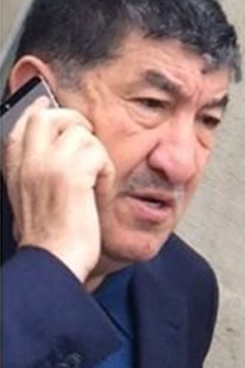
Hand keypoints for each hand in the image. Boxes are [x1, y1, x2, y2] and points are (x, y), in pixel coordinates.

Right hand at [2, 96, 114, 281]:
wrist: (53, 261)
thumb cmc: (51, 237)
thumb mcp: (33, 196)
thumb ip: (38, 169)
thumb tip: (55, 143)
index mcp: (16, 167)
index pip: (24, 123)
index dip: (42, 111)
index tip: (52, 105)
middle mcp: (27, 162)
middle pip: (49, 115)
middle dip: (74, 122)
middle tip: (88, 144)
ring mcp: (47, 166)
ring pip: (81, 133)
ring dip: (96, 155)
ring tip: (93, 182)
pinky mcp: (70, 175)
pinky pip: (99, 153)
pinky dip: (106, 172)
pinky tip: (98, 192)